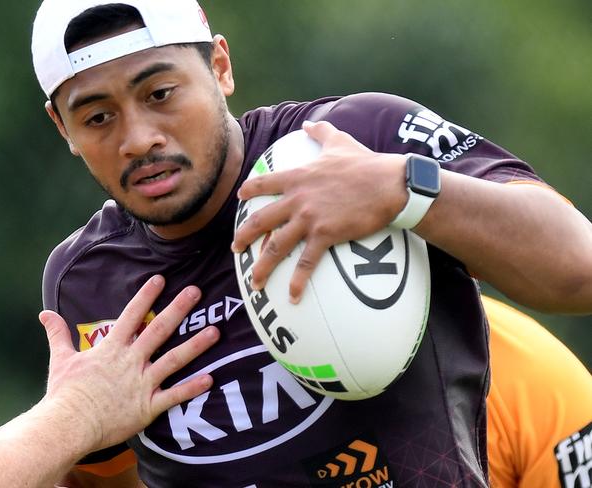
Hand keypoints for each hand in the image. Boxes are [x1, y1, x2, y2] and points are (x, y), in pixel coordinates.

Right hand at [38, 276, 218, 451]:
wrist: (68, 425)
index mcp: (111, 348)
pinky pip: (174, 396)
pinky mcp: (148, 407)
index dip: (146, 296)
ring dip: (195, 345)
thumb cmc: (64, 394)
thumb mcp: (60, 359)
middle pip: (159, 330)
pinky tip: (210, 378)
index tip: (161, 279)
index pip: (131, 315)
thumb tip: (44, 313)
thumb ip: (57, 334)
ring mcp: (142, 383)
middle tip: (196, 291)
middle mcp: (131, 361)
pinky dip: (192, 388)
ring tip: (215, 331)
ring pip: (174, 359)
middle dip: (178, 309)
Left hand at [232, 121, 407, 302]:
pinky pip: (306, 263)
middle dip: (243, 237)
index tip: (239, 199)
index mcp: (298, 177)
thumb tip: (310, 123)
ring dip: (261, 266)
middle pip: (260, 220)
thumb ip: (320, 132)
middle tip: (235, 249)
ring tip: (253, 282)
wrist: (389, 183)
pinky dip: (296, 282)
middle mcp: (297, 198)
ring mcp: (309, 218)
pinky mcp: (325, 235)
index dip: (248, 191)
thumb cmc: (366, 163)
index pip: (263, 183)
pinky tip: (291, 297)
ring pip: (276, 246)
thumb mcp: (339, 141)